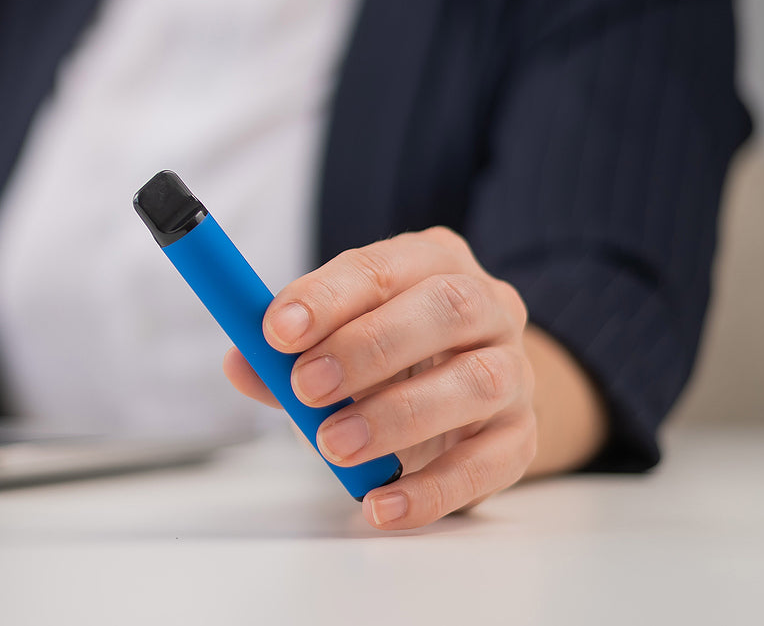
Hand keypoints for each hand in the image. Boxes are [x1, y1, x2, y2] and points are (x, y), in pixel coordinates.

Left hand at [223, 227, 536, 529]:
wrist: (464, 401)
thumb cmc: (386, 357)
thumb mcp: (333, 341)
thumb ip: (284, 354)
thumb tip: (240, 364)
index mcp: (431, 261)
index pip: (382, 267)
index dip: (327, 297)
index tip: (276, 331)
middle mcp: (487, 305)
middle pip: (444, 309)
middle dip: (367, 347)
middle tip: (306, 386)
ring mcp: (515, 371)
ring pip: (476, 383)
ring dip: (396, 415)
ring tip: (334, 445)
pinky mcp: (522, 437)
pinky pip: (488, 463)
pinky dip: (432, 489)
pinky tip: (381, 503)